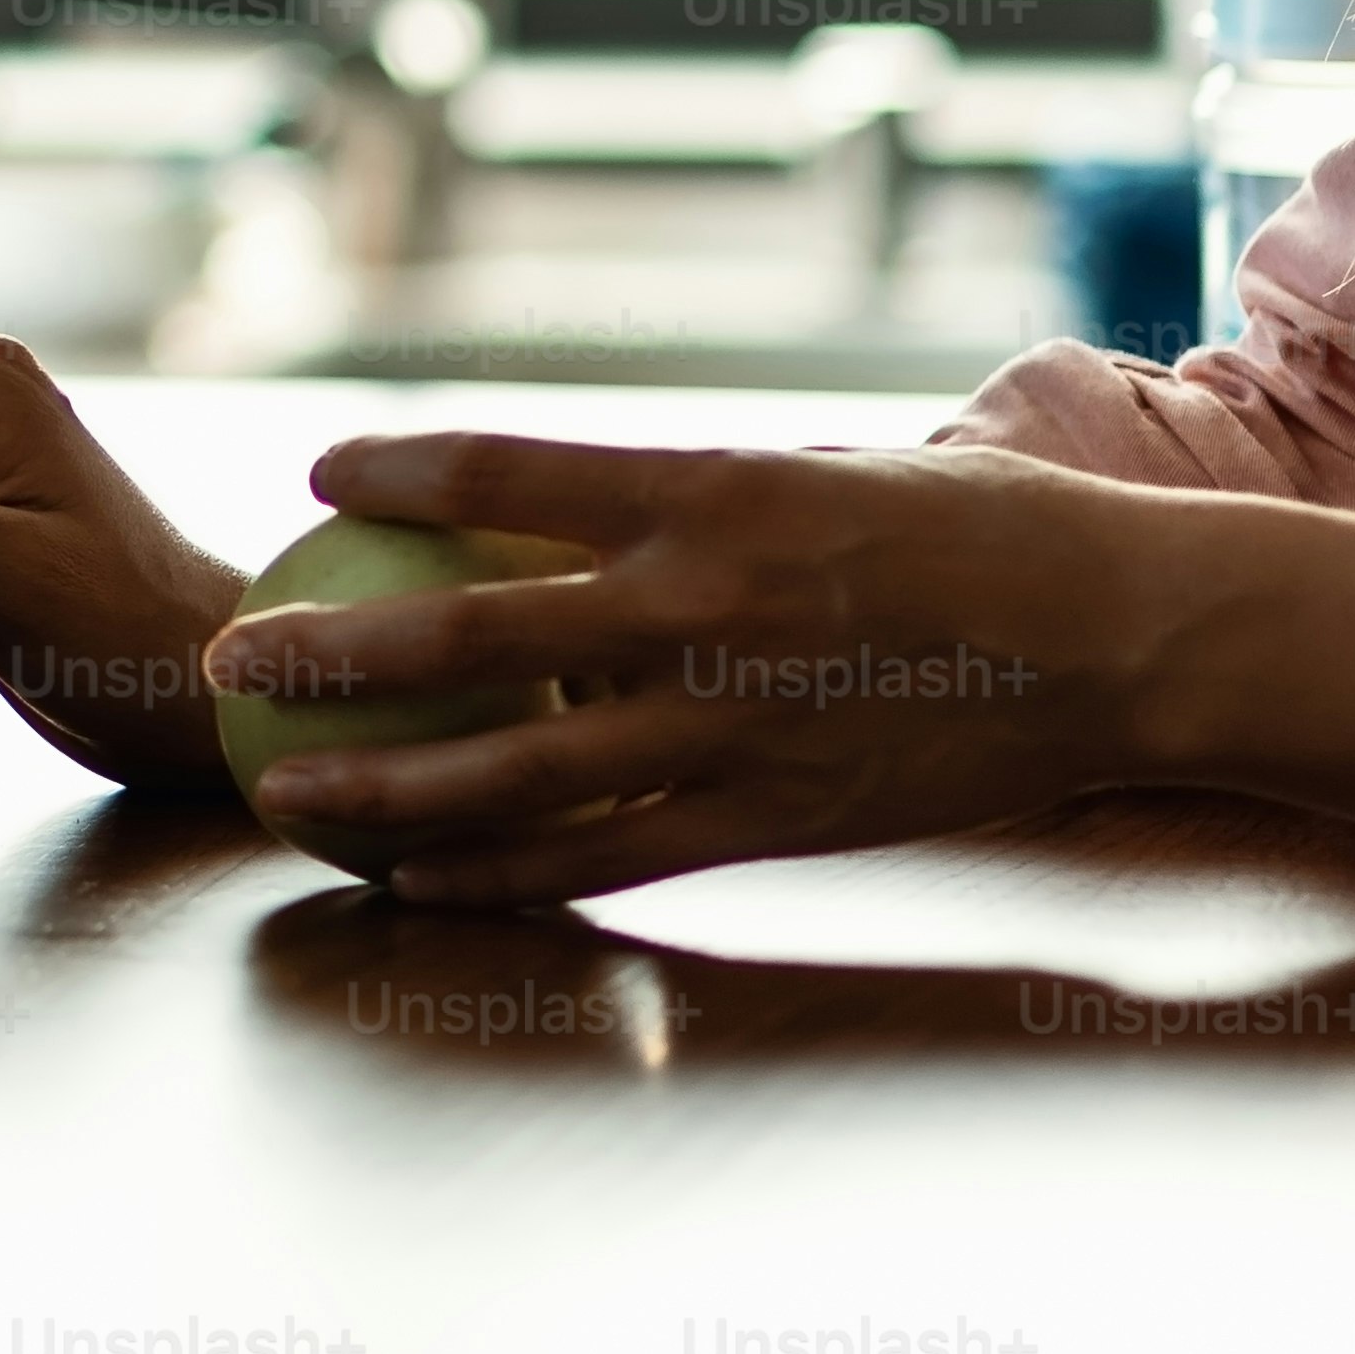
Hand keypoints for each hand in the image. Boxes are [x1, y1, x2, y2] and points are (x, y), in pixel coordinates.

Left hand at [205, 428, 1177, 902]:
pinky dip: (500, 877)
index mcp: (713, 492)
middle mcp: (702, 610)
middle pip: (467, 638)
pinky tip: (420, 886)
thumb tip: (588, 489)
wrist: (1124, 640)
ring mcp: (731, 727)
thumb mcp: (826, 467)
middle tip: (231, 663)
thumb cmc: (981, 529)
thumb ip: (700, 493)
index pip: (506, 472)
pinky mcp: (768, 820)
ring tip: (286, 799)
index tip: (318, 476)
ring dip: (383, 793)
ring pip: (512, 776)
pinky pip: (603, 859)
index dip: (395, 470)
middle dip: (328, 654)